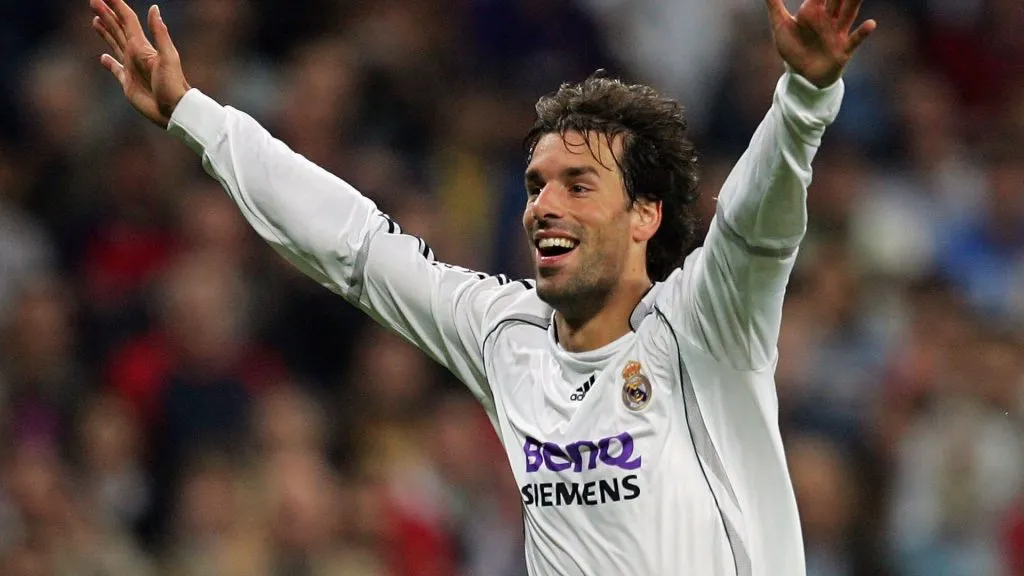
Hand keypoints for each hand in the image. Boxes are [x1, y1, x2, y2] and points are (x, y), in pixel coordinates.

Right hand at [90, 0, 189, 127]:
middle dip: (106, 14)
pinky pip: (115, 70)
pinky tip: (103, 57)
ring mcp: (131, 68)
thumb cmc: (174, 84)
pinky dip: (108, 63)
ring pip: (115, 45)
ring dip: (105, 32)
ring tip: (95, 20)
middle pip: (118, 29)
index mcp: (142, 46)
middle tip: (93, 1)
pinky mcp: (128, 83)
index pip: (127, 20)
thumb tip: (154, 8)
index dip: (115, 6)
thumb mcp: (168, 56)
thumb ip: (160, 33)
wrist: (176, 110)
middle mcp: (135, 54)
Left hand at [765, 0, 876, 87]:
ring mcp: (837, 33)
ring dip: (855, 2)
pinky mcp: (842, 50)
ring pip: (848, 13)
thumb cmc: (793, 47)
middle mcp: (828, 18)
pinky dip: (863, 33)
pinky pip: (854, 40)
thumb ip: (774, 6)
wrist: (802, 75)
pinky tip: (871, 24)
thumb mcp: (780, 26)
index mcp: (812, 11)